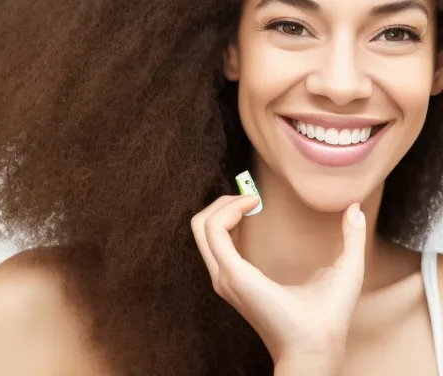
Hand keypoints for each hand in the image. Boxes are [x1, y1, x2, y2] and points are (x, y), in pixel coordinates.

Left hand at [191, 195, 366, 363]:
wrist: (308, 360)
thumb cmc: (322, 324)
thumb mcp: (344, 278)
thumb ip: (353, 241)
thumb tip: (356, 208)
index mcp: (238, 276)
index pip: (213, 227)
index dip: (232, 204)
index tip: (257, 199)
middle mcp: (223, 279)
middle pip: (199, 226)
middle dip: (221, 203)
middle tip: (249, 196)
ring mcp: (223, 283)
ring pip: (204, 236)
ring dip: (222, 213)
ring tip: (249, 205)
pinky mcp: (228, 285)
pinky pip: (214, 247)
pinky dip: (225, 227)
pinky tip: (247, 223)